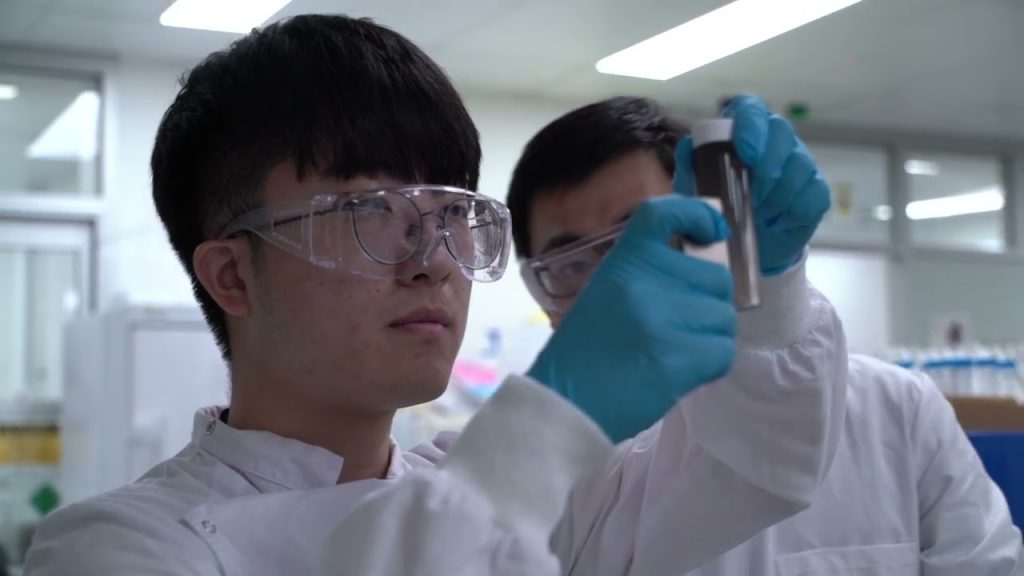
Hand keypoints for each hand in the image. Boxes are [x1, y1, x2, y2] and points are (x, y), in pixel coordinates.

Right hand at [527, 195, 736, 442]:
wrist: (567, 401)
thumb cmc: (587, 350)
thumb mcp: (606, 291)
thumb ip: (648, 274)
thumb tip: (702, 269)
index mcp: (624, 260)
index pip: (665, 214)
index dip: (697, 214)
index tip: (713, 230)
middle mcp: (645, 281)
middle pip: (715, 277)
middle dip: (709, 301)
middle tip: (682, 325)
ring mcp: (664, 319)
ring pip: (723, 317)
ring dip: (710, 336)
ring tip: (678, 351)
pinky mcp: (679, 357)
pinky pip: (723, 351)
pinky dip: (711, 363)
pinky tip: (684, 371)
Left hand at [673, 94, 830, 275]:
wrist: (737, 247)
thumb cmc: (715, 209)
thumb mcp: (695, 189)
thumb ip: (690, 165)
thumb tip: (689, 145)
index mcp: (742, 133)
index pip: (750, 109)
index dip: (751, 125)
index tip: (747, 154)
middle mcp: (774, 141)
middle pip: (781, 130)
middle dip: (768, 164)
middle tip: (752, 195)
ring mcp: (798, 164)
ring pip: (800, 165)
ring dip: (778, 194)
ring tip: (758, 214)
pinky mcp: (815, 193)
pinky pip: (815, 195)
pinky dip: (794, 213)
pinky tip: (776, 223)